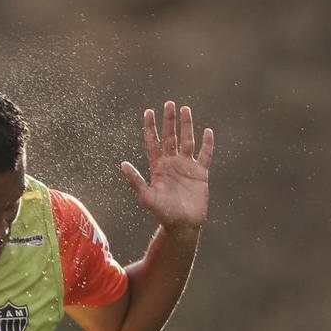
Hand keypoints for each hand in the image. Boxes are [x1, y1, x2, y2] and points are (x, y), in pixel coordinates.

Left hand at [121, 101, 214, 231]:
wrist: (181, 226)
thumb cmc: (162, 213)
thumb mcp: (146, 197)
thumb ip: (135, 180)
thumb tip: (122, 164)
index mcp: (157, 167)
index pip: (153, 142)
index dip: (150, 127)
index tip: (148, 111)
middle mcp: (172, 163)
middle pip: (170, 137)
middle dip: (169, 121)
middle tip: (169, 103)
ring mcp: (187, 167)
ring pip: (187, 141)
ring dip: (187, 126)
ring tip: (186, 109)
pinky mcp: (201, 174)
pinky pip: (205, 156)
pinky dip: (207, 144)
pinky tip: (208, 132)